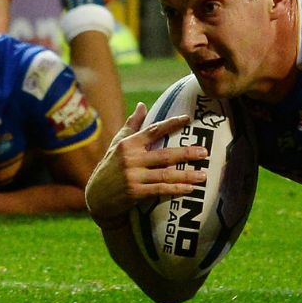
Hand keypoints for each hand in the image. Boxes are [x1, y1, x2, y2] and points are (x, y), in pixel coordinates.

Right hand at [82, 102, 208, 225]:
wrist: (96, 198)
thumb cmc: (110, 167)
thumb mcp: (117, 145)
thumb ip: (132, 125)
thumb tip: (142, 104)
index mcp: (128, 144)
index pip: (153, 130)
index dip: (171, 124)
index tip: (188, 119)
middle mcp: (131, 159)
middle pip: (164, 154)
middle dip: (187, 153)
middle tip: (205, 152)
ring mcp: (133, 176)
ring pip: (165, 174)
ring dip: (186, 175)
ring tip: (204, 175)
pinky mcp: (135, 192)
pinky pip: (160, 189)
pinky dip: (176, 189)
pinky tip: (190, 189)